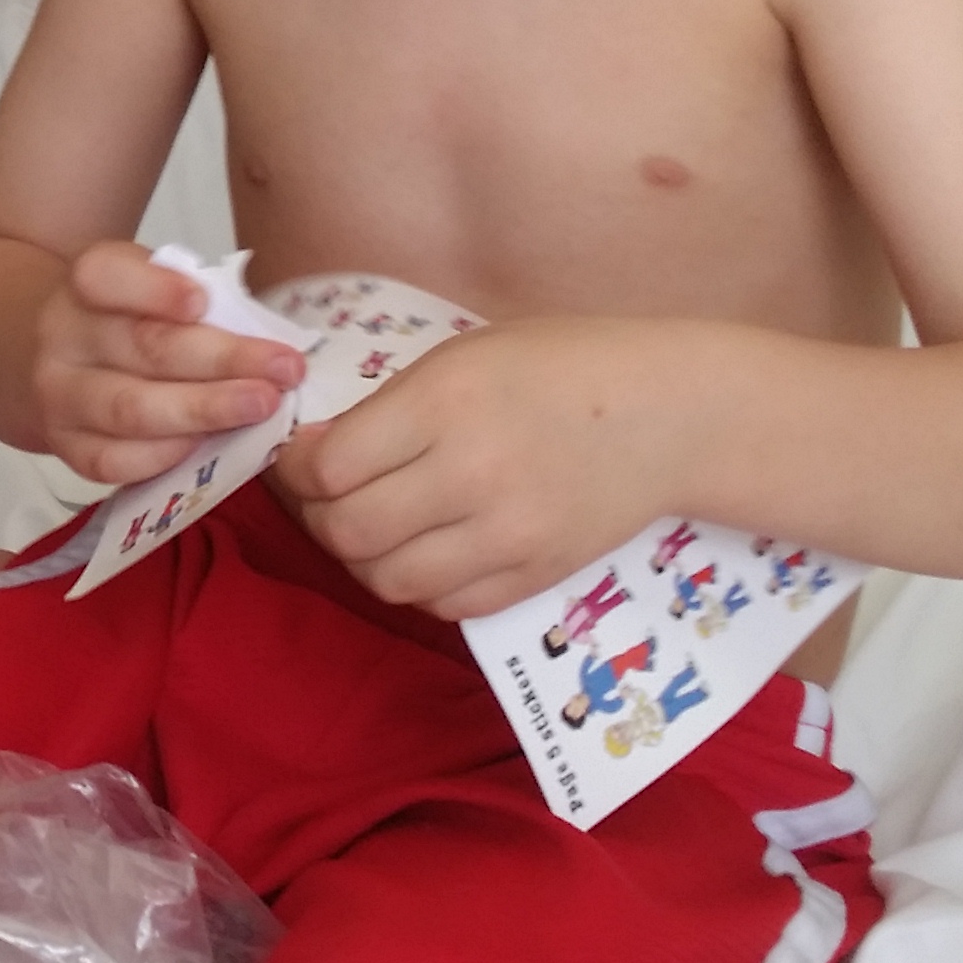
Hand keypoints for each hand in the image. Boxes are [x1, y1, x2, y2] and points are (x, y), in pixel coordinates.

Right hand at [30, 242, 303, 484]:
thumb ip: (198, 307)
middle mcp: (63, 338)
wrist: (65, 361)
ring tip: (262, 406)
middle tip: (283, 369)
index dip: (154, 289)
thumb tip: (268, 345)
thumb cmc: (134, 321)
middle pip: (141, 348)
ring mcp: (59, 397)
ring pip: (131, 410)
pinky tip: (212, 444)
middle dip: (221, 360)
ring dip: (205, 410)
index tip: (203, 302)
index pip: (105, 276)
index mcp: (84, 284)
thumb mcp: (157, 289)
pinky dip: (170, 454)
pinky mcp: (68, 448)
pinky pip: (117, 461)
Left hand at [269, 318, 691, 621]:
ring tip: (376, 526)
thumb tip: (309, 455)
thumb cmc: (558, 368)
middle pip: (348, 531)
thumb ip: (387, 408)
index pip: (328, 466)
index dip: (296, 467)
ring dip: (363, 558)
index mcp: (446, 403)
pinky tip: (426, 549)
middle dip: (319, 517)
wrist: (667, 415)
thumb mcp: (463, 357)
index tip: (300, 456)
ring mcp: (507, 535)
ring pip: (387, 580)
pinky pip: (444, 605)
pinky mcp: (534, 576)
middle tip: (329, 496)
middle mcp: (472, 474)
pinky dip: (419, 584)